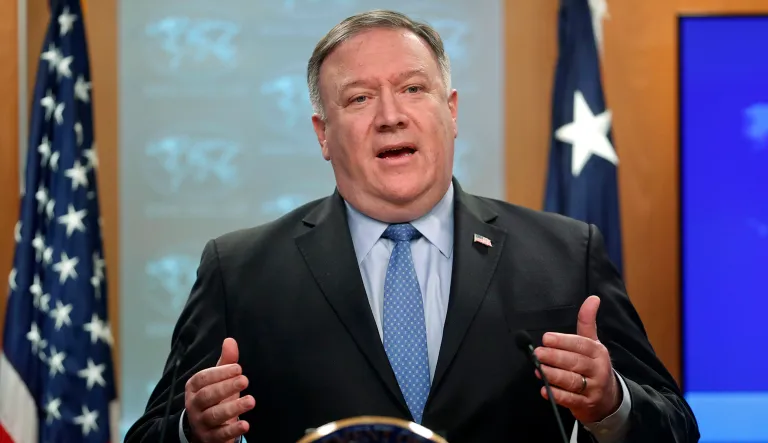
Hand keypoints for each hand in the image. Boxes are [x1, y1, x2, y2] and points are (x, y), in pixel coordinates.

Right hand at [184, 338, 254, 442]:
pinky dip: (232, 430)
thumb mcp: (219, 380)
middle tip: (245, 380)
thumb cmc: (214, 398)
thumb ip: (226, 362)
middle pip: (206, 396)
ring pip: (213, 416)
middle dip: (226, 387)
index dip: (220, 373)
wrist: (204, 429)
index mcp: (193, 388)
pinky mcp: (209, 438)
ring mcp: (200, 423)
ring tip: (251, 401)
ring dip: (232, 408)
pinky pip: (219, 435)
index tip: (239, 368)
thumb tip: (230, 340)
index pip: (203, 378)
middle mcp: (193, 406)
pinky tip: (245, 425)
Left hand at [533, 295, 620, 422]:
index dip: (564, 341)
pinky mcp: (586, 405)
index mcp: (598, 352)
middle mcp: (598, 369)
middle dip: (555, 357)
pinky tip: (545, 389)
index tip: (546, 338)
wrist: (609, 399)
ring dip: (554, 375)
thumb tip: (593, 298)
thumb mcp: (593, 343)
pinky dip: (558, 395)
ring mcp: (593, 388)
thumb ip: (587, 322)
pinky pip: (571, 400)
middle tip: (538, 353)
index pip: (581, 345)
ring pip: (573, 381)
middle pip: (576, 362)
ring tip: (539, 369)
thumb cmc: (594, 366)